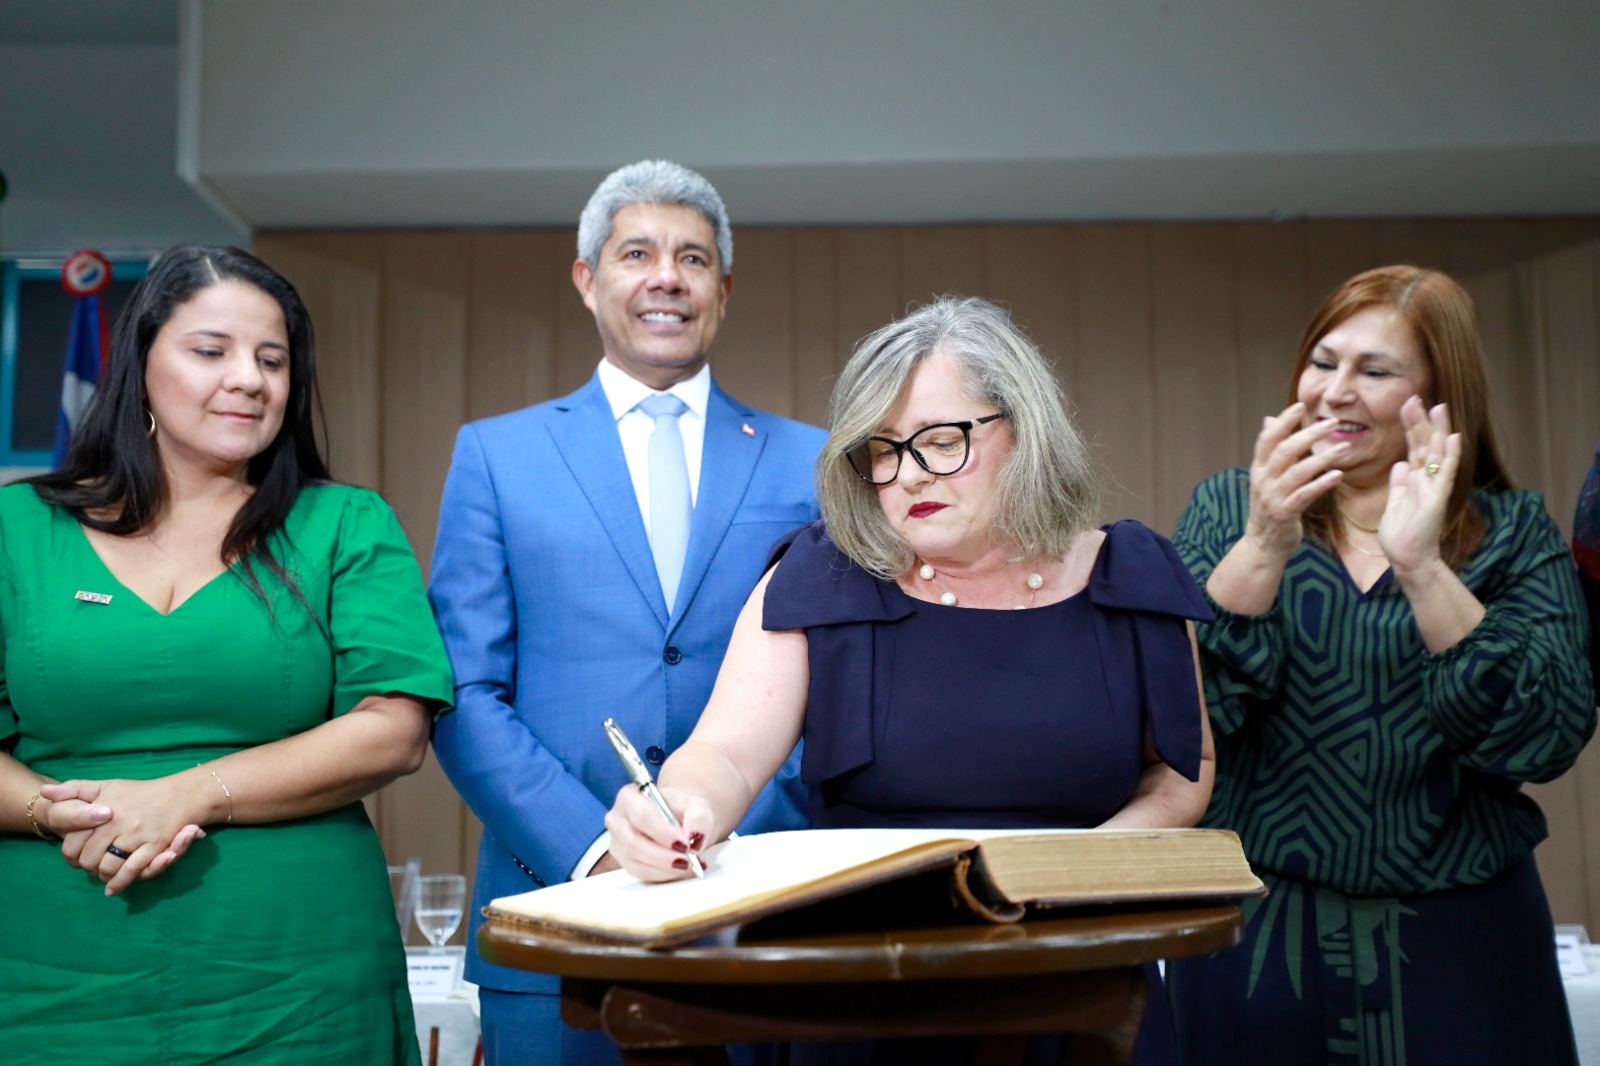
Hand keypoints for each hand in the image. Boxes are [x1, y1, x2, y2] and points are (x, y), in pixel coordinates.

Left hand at [47, 777, 207, 896]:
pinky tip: (112, 889)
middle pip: (90, 857)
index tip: (74, 858)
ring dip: (103, 876)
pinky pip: (132, 870)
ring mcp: (137, 835)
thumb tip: (44, 792)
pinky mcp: (155, 845)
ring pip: (109, 866)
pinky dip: (120, 883)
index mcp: (103, 809)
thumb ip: (74, 789)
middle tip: (90, 869)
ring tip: (101, 877)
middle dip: (87, 867)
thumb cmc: (139, 792)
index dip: (70, 854)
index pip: (74, 841)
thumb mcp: (105, 786)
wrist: (179, 795)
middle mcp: (118, 822)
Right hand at [603, 784, 711, 882]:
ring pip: (635, 861)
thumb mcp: (695, 804)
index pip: (640, 814)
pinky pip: (641, 873)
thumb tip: (695, 838)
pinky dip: (663, 875)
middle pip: (633, 842)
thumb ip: (699, 816)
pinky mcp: (624, 861)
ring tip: (688, 865)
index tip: (683, 844)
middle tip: (688, 860)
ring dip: (665, 868)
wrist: (674, 819)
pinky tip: (680, 870)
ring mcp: (618, 842)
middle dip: (663, 855)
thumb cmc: (679, 808)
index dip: (661, 832)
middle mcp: (617, 819)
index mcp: (629, 796)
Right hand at [1244, 403, 1347, 557]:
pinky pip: (1305, 495)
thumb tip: (1269, 419)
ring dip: (1322, 458)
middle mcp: (1263, 480)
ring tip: (1344, 448)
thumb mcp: (1265, 476)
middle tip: (1332, 423)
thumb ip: (1270, 450)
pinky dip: (1322, 484)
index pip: (1267, 439)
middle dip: (1309, 435)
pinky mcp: (1285, 513)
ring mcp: (1273, 497)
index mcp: (1258, 468)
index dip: (1283, 422)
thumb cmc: (1270, 506)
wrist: (1263, 544)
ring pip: (1297, 472)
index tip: (1300, 406)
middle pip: (1285, 451)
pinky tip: (1338, 475)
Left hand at [1381, 397, 1460, 573]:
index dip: (1410, 426)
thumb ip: (1399, 483)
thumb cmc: (1401, 535)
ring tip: (1439, 406)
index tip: (1406, 404)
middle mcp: (1428, 480)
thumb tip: (1399, 465)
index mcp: (1415, 480)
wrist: (1408, 559)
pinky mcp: (1437, 499)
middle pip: (1425, 444)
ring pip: (1436, 453)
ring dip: (1437, 430)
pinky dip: (1449, 455)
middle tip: (1414, 396)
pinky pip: (1444, 473)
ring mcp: (1434, 487)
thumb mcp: (1395, 503)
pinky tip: (1452, 438)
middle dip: (1420, 421)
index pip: (1413, 447)